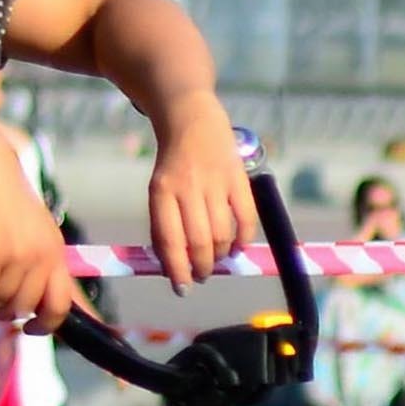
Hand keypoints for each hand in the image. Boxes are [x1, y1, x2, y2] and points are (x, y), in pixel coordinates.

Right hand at [0, 128, 80, 333]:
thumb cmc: (4, 198)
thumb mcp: (34, 231)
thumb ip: (38, 261)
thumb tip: (36, 299)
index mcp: (56, 252)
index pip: (63, 302)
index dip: (48, 324)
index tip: (32, 330)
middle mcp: (43, 257)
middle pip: (26, 308)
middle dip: (6, 311)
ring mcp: (19, 255)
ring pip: (1, 302)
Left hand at [140, 98, 258, 287]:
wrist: (191, 118)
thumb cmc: (174, 163)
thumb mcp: (159, 189)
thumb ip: (166, 221)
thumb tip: (174, 263)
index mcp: (161, 191)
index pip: (169, 240)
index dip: (176, 269)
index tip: (182, 287)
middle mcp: (188, 188)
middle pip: (199, 241)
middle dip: (202, 266)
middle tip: (202, 275)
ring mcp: (215, 182)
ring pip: (221, 233)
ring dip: (221, 254)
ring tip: (218, 259)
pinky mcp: (237, 178)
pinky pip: (245, 218)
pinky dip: (243, 238)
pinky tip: (237, 245)